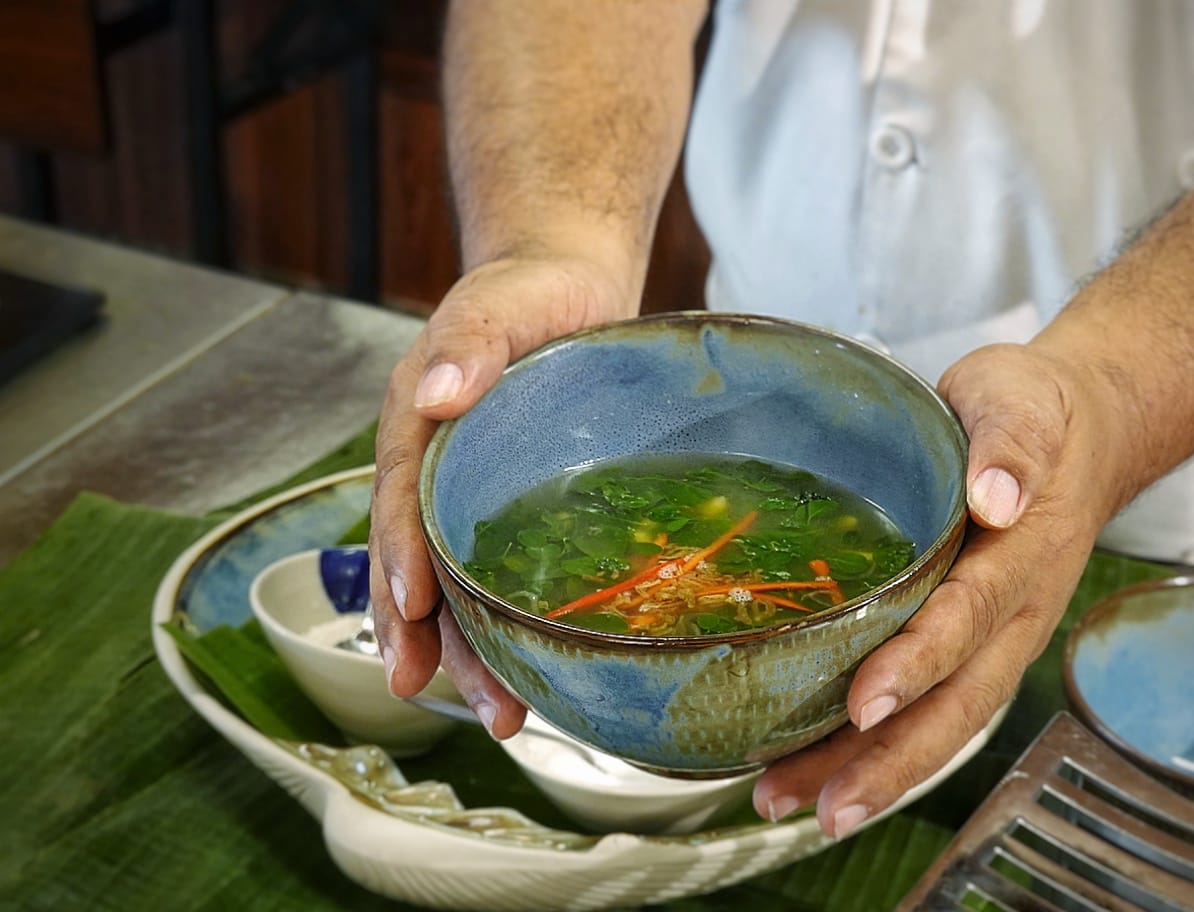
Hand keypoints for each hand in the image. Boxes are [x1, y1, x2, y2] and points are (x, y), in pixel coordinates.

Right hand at [369, 256, 634, 736]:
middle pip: (416, 561)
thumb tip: (438, 393)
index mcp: (418, 421)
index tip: (411, 608)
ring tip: (503, 717)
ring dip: (467, 652)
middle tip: (449, 695)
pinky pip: (493, 574)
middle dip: (425, 634)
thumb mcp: (502, 301)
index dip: (400, 554)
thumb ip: (471, 339)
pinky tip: (527, 672)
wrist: (568, 285)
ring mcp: (467, 491)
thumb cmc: (532, 290)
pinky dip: (502, 626)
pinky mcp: (508, 506)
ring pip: (454, 585)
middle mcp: (432, 467)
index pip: (400, 497)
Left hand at [751, 342, 1126, 837]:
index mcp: (1024, 555)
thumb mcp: (1020, 397)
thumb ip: (1010, 440)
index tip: (862, 704)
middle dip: (890, 763)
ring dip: (873, 773)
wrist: (1080, 432)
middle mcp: (1015, 615)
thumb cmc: (1036, 411)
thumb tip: (996, 496)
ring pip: (941, 723)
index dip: (916, 665)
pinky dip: (871, 746)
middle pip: (955, 706)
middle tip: (824, 808)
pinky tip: (811, 768)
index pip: (966, 619)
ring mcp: (997, 639)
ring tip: (793, 805)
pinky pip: (928, 707)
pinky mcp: (973, 644)